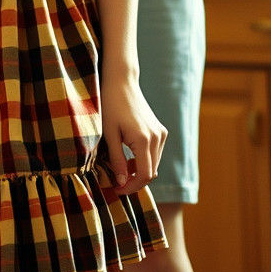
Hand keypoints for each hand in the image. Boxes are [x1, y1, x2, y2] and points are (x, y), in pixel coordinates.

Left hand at [100, 63, 167, 194]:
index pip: (144, 175)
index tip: (117, 189)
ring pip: (154, 164)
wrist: (121, 82)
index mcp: (144, 140)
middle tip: (116, 182)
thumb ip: (117, 160)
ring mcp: (161, 133)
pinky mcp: (160, 130)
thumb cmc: (111, 106)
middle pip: (151, 172)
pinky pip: (155, 153)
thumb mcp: (109, 134)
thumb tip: (121, 183)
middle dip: (134, 181)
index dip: (132, 187)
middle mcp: (157, 138)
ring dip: (139, 171)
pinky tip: (129, 156)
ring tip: (120, 168)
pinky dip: (144, 160)